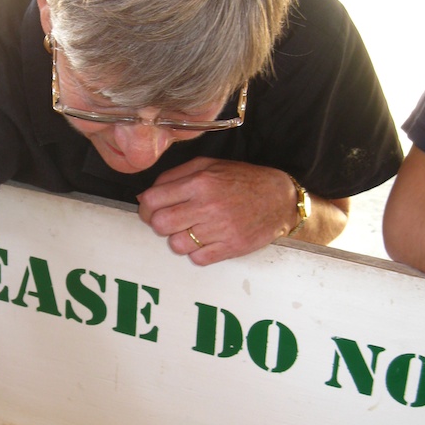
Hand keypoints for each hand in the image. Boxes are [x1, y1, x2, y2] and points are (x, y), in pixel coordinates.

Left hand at [136, 156, 294, 262]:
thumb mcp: (208, 165)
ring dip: (178, 240)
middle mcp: (208, 205)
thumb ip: (174, 177)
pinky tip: (206, 241)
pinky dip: (197, 253)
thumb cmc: (240, 180)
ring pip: (176, 245)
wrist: (279, 199)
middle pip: (160, 225)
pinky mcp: (231, 248)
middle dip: (159, 225)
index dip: (145, 208)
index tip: (150, 211)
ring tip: (191, 231)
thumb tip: (145, 196)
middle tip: (169, 222)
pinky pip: (197, 259)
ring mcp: (220, 229)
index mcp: (200, 181)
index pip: (153, 200)